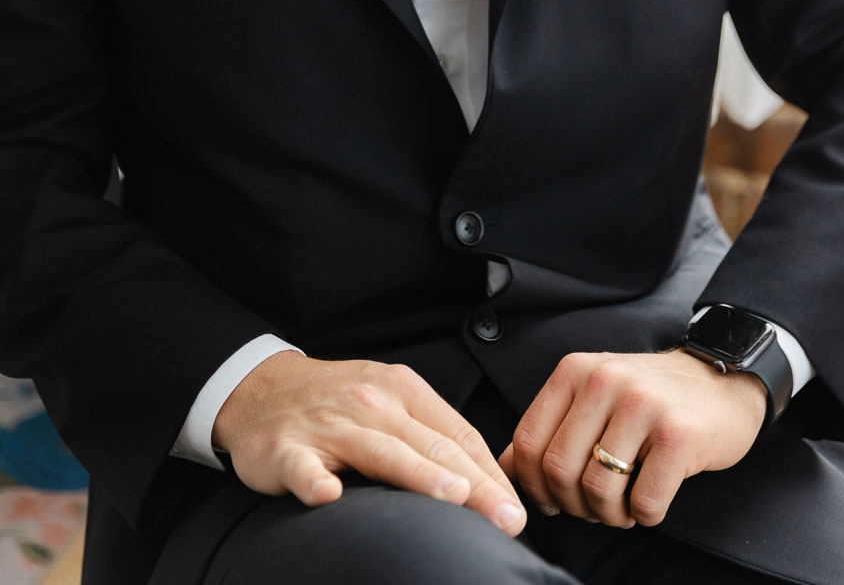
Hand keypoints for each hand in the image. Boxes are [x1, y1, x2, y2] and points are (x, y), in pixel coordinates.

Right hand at [212, 351, 526, 535]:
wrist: (262, 388)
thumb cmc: (338, 403)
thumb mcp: (389, 402)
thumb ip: (431, 434)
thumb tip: (487, 483)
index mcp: (403, 391)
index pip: (457, 435)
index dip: (490, 475)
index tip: (517, 512)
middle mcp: (371, 402)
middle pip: (430, 444)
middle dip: (473, 484)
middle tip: (506, 520)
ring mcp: (329, 425)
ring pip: (381, 451)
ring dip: (418, 473)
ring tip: (452, 497)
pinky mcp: (286, 449)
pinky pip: (302, 467)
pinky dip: (314, 480)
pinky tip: (327, 496)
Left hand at [498, 349, 765, 528]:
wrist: (723, 382)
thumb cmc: (652, 399)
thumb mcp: (594, 398)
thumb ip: (550, 428)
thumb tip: (502, 470)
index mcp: (576, 371)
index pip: (528, 443)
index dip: (535, 486)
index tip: (555, 499)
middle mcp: (605, 380)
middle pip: (560, 470)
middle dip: (574, 505)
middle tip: (596, 507)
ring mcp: (643, 405)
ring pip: (598, 490)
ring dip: (610, 516)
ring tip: (625, 506)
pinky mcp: (678, 434)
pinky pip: (643, 503)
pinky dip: (645, 516)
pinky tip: (653, 498)